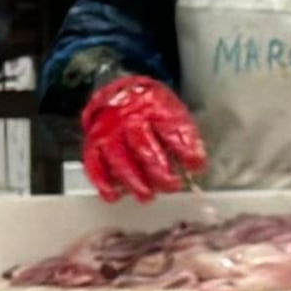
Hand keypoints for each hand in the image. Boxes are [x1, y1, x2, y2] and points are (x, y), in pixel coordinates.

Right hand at [78, 74, 206, 205]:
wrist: (118, 95)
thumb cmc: (149, 108)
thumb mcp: (174, 112)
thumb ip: (185, 137)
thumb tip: (196, 164)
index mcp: (154, 107)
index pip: (172, 130)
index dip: (186, 150)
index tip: (196, 166)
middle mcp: (129, 119)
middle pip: (144, 147)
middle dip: (159, 171)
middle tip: (171, 186)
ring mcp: (110, 132)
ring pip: (120, 159)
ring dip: (134, 182)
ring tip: (147, 195)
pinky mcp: (94, 144)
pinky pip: (95, 165)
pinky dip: (104, 183)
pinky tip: (114, 195)